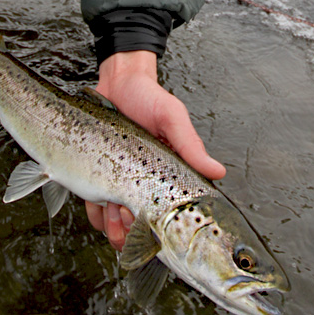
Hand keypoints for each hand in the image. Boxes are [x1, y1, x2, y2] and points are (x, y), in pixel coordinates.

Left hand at [84, 50, 225, 250]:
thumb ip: (190, 145)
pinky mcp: (98, 180)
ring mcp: (121, 184)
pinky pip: (96, 209)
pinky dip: (95, 214)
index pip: (169, 213)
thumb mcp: (172, 117)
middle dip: (132, 232)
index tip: (148, 221)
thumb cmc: (149, 98)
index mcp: (169, 175)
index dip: (159, 226)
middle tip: (125, 217)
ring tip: (111, 212)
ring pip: (118, 223)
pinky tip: (96, 202)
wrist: (116, 82)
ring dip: (113, 227)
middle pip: (142, 226)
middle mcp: (146, 184)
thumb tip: (218, 172)